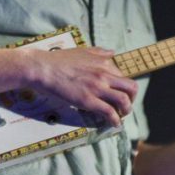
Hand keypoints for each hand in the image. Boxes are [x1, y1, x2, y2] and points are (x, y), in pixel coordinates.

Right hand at [21, 46, 137, 127]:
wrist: (42, 68)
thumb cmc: (58, 60)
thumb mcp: (82, 51)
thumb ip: (99, 52)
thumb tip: (112, 53)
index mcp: (103, 62)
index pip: (123, 77)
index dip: (124, 88)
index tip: (120, 95)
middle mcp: (104, 74)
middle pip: (131, 88)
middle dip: (132, 99)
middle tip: (125, 107)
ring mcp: (97, 88)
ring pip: (124, 101)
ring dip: (126, 111)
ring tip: (121, 116)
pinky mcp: (89, 101)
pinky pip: (109, 112)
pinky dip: (115, 120)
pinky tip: (114, 124)